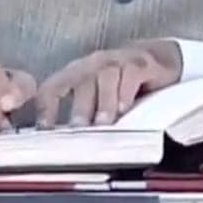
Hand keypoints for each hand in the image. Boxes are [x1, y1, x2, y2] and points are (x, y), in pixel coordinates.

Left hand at [35, 41, 182, 128]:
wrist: (157, 59)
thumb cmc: (121, 84)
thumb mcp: (98, 98)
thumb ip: (84, 115)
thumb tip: (69, 143)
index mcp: (76, 74)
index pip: (53, 87)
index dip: (46, 107)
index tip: (45, 129)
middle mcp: (92, 64)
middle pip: (80, 82)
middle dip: (79, 108)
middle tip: (78, 129)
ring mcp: (116, 60)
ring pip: (105, 77)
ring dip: (103, 102)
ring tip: (103, 122)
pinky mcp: (139, 62)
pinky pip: (129, 73)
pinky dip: (125, 91)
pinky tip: (125, 107)